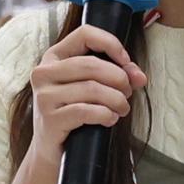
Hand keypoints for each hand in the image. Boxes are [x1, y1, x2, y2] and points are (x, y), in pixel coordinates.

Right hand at [22, 22, 140, 164]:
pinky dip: (106, 114)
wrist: (53, 149)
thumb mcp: (91, 87)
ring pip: (92, 89)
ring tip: (122, 108)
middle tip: (128, 93)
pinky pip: (86, 111)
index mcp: (54, 57)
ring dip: (116, 100)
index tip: (126, 62)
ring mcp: (44, 96)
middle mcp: (44, 73)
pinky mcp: (50, 119)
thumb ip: (116, 75)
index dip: (111, 44)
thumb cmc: (74, 112)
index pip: (84, 34)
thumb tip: (139, 76)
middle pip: (91, 64)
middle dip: (119, 78)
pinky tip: (110, 119)